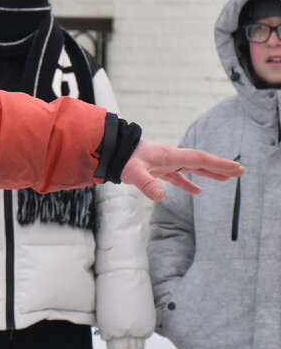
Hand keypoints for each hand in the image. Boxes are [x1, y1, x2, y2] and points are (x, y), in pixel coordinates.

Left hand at [120, 139, 243, 201]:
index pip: (200, 159)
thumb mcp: (133, 172)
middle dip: (220, 167)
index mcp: (170, 156)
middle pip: (201, 162)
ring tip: (225, 179)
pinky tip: (197, 191)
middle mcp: (170, 157)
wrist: (109, 151)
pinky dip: (189, 182)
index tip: (236, 168)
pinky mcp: (157, 168)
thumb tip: (161, 197)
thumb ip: (147, 184)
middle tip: (240, 171)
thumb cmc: (121, 159)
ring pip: (192, 167)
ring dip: (208, 173)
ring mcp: (164, 162)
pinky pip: (178, 175)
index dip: (219, 164)